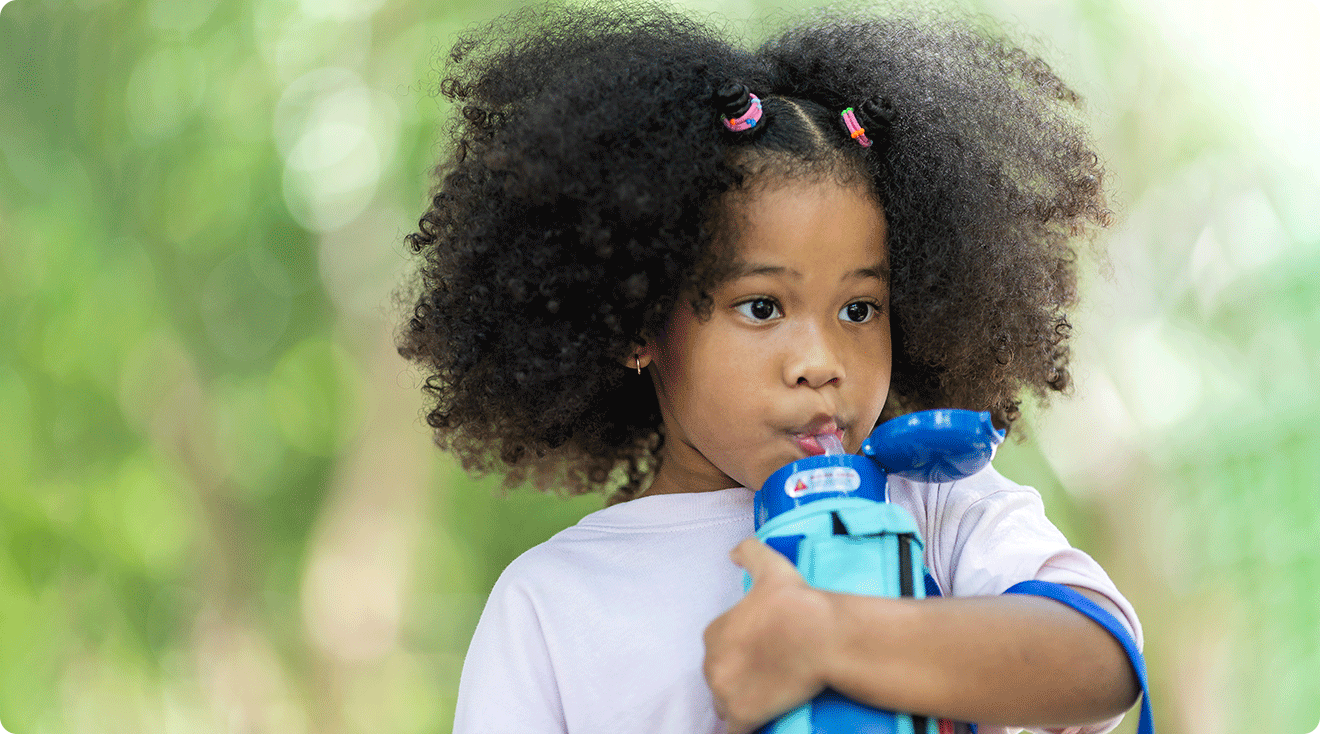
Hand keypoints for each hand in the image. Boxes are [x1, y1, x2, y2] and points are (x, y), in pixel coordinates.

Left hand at [703, 538, 833, 733]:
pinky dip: (740, 729)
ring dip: (739, 705)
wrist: (820, 635)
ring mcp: (724, 692)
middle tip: (767, 679)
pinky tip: (755, 724)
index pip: (720, 650)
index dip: (739, 655)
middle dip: (738, 681)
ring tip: (764, 701)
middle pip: (721, 679)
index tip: (761, 657)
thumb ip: (748, 552)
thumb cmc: (795, 602)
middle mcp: (712, 664)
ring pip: (724, 705)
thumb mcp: (770, 567)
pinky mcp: (741, 716)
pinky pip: (732, 732)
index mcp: (714, 633)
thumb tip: (732, 552)